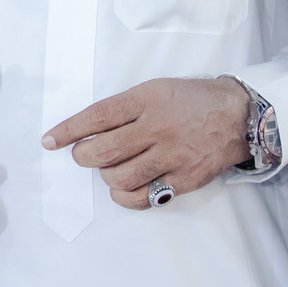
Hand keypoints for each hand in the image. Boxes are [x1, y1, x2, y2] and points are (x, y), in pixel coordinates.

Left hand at [44, 76, 251, 210]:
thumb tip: (88, 130)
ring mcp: (171, 156)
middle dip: (83, 157)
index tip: (49, 140)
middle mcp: (157, 127)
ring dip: (106, 176)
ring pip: (120, 177)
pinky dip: (125, 196)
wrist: (238, 116)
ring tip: (111, 168)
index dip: (69, 130)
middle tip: (84, 155)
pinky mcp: (183, 180)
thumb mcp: (156, 89)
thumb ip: (125, 108)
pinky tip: (124, 188)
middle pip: (103, 151)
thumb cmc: (192, 101)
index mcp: (148, 99)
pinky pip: (143, 197)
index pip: (98, 116)